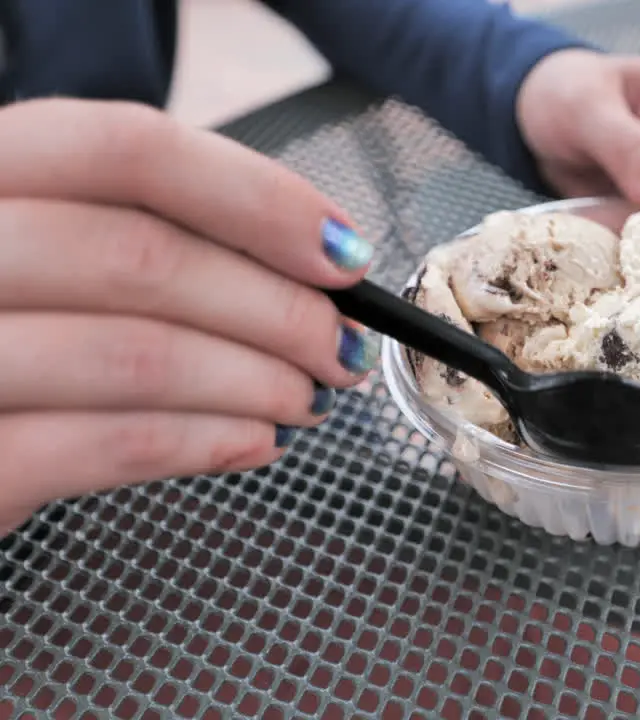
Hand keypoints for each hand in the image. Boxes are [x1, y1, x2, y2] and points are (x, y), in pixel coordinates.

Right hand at [0, 99, 378, 536]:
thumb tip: (311, 262)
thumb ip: (148, 234)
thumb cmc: (4, 321)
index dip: (255, 197)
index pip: (127, 148)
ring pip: (135, 354)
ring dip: (255, 383)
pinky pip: (106, 446)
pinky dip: (206, 444)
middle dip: (277, 310)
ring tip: (306, 400)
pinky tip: (253, 442)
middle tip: (341, 348)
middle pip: (142, 256)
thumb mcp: (51, 250)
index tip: (342, 254)